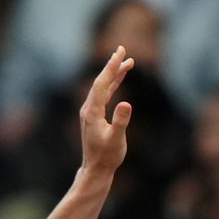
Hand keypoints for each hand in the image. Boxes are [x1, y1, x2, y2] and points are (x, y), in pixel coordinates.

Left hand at [78, 46, 135, 176]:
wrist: (96, 169)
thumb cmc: (107, 156)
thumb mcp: (116, 139)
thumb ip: (121, 121)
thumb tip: (126, 103)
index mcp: (92, 111)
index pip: (102, 83)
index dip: (111, 67)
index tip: (120, 53)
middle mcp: (89, 108)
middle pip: (100, 81)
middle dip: (112, 64)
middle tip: (122, 48)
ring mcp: (91, 111)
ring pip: (103, 87)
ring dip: (115, 73)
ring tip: (128, 61)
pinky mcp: (95, 115)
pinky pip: (104, 94)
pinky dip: (113, 84)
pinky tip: (121, 77)